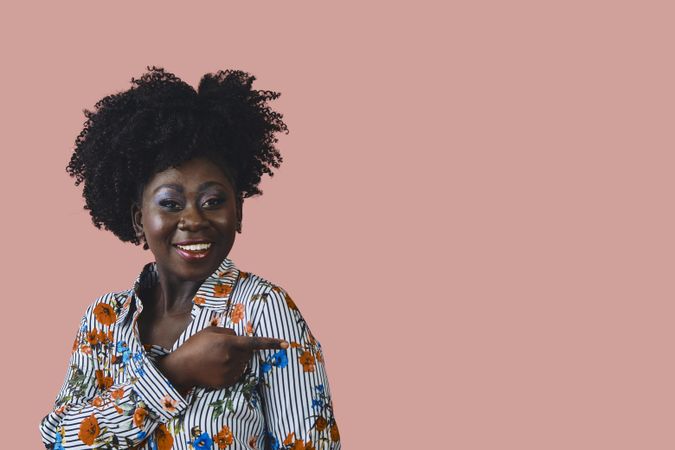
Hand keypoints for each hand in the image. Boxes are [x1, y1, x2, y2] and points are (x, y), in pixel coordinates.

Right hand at [157, 326, 287, 393]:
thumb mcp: (210, 331)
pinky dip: (232, 369)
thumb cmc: (195, 346)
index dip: (272, 343)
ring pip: (244, 363)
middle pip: (248, 353)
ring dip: (237, 359)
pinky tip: (217, 367)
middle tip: (223, 348)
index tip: (287, 344)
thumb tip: (240, 337)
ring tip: (217, 358)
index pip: (255, 342)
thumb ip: (229, 332)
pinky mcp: (227, 382)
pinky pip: (237, 374)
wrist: (181, 368)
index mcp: (229, 342)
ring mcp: (230, 371)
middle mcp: (232, 358)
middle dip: (242, 349)